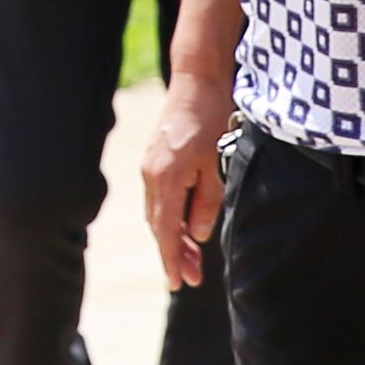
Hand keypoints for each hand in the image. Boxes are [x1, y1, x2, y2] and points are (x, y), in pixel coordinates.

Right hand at [142, 67, 232, 290]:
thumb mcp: (216, 163)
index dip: (172, 259)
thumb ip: (206, 202)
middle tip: (190, 279)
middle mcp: (151, 174)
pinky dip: (169, 217)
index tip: (178, 282)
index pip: (166, 230)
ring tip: (191, 260)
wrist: (196, 82)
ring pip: (157, 213)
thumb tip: (197, 235)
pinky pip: (158, 199)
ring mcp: (149, 167)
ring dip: (172, 237)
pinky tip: (183, 227)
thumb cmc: (211, 118)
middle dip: (174, 254)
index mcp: (166, 177)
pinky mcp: (154, 160)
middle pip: (159, 226)